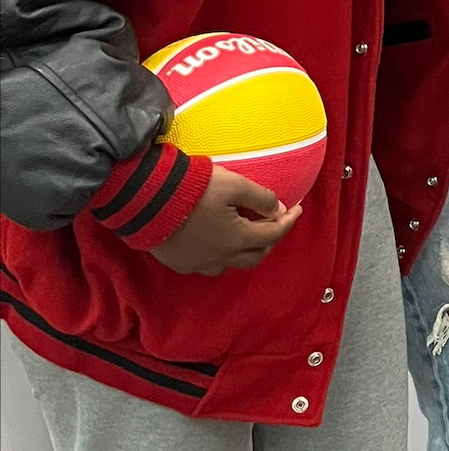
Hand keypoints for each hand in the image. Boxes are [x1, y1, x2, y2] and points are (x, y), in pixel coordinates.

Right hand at [149, 165, 300, 274]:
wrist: (148, 199)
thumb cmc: (194, 189)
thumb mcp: (235, 184)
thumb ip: (261, 197)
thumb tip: (278, 209)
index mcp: (238, 238)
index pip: (274, 234)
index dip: (289, 221)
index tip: (297, 209)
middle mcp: (221, 257)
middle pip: (255, 256)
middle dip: (269, 240)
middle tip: (274, 223)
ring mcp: (198, 263)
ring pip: (230, 265)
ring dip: (243, 252)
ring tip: (245, 234)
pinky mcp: (178, 262)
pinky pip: (205, 265)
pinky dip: (218, 256)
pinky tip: (215, 242)